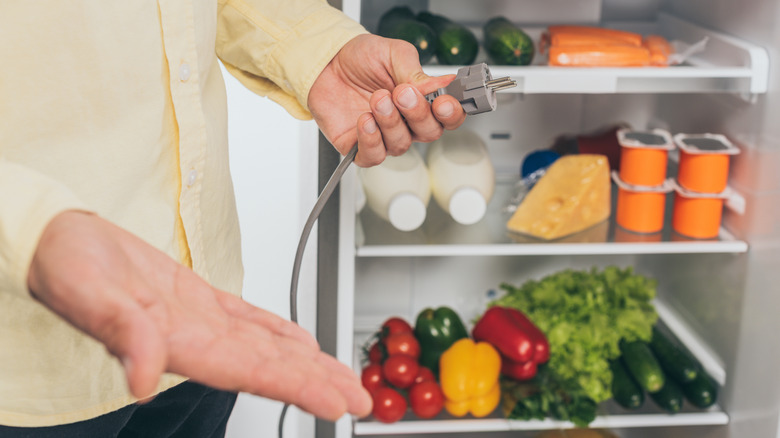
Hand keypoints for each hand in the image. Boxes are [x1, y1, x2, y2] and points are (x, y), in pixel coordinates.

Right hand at [27, 211, 370, 420]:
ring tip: (340, 376)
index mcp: (179, 343)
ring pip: (266, 346)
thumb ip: (124, 333)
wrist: (58, 240)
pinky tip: (299, 342)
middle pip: (271, 367)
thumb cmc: (67, 264)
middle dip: (318, 383)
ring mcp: (199, 320)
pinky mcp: (197, 299)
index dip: (300, 388)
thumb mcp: (90, 293)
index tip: (338, 402)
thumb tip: (142, 379)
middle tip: (358, 397)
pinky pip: (249, 320)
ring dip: (306, 363)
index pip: (254, 372)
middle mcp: (196, 338)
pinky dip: (279, 332)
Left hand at [308, 34, 466, 166]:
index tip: (443, 102)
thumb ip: (416, 72)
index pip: (449, 117)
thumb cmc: (361, 59)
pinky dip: (371, 140)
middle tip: (402, 93)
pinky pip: (374, 156)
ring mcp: (385, 136)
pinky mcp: (360, 146)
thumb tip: (443, 83)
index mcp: (422, 100)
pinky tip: (366, 120)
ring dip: (391, 121)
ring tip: (377, 99)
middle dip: (417, 113)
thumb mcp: (393, 54)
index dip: (452, 114)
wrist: (326, 62)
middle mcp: (407, 122)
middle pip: (429, 133)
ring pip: (402, 144)